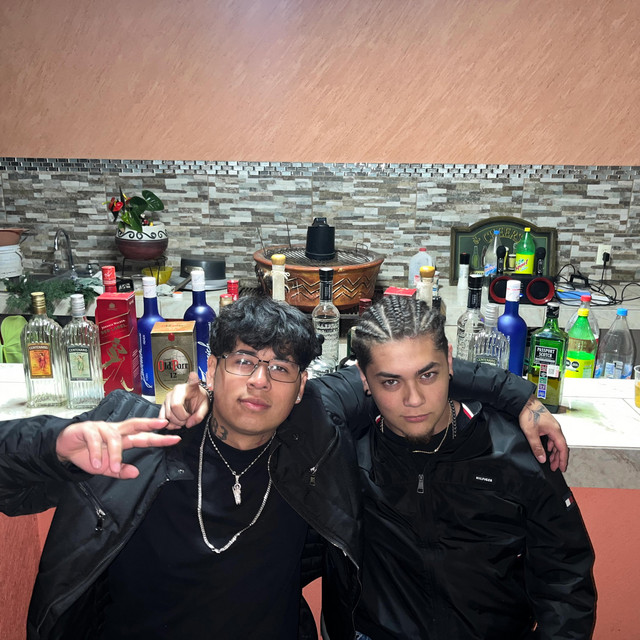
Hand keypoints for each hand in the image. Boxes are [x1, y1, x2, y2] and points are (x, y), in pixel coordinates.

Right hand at [56, 417, 179, 478]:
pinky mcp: (87, 429)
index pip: (143, 436)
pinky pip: (95, 440)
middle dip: (149, 423)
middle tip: (163, 424)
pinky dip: (97, 452)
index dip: (158, 437)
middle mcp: (114, 430)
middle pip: (135, 424)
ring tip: (111, 467)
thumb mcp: (105, 467)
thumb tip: (136, 474)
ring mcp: (101, 428)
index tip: (175, 438)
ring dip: (114, 454)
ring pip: (114, 437)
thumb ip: (119, 471)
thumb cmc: (86, 455)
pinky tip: (97, 464)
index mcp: (121, 438)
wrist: (62, 449)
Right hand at [159, 372, 210, 428]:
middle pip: (174, 408)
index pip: (188, 385)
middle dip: (182, 419)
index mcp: (186, 388)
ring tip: (184, 419)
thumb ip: (199, 415)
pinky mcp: (163, 406)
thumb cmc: (199, 400)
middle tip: (189, 418)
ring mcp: (167, 399)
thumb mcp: (204, 407)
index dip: (191, 380)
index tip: (194, 375)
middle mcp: (174, 391)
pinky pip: (162, 418)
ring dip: (176, 422)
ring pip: (167, 415)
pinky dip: (169, 424)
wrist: (194, 401)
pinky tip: (176, 422)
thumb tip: (189, 423)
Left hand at [518, 395, 568, 471]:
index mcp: (555, 430)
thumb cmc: (528, 413)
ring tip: (550, 460)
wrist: (524, 402)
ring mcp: (552, 426)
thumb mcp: (531, 433)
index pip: (563, 448)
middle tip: (554, 467)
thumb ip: (537, 447)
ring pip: (556, 442)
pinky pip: (552, 437)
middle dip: (558, 458)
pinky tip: (546, 448)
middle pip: (560, 446)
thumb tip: (542, 458)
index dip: (562, 459)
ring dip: (553, 452)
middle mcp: (556, 428)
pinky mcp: (547, 424)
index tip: (562, 468)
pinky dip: (550, 445)